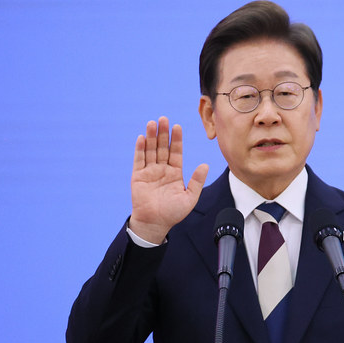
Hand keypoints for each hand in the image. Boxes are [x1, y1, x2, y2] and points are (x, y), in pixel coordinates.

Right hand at [128, 117, 208, 243]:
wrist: (155, 223)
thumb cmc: (173, 213)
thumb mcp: (190, 197)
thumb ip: (197, 181)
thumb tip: (205, 165)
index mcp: (175, 172)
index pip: (176, 152)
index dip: (176, 139)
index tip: (177, 127)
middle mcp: (162, 169)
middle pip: (162, 147)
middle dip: (163, 133)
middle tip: (163, 119)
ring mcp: (149, 171)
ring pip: (150, 150)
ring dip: (151, 137)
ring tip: (152, 123)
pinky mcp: (138, 176)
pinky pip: (139, 160)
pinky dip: (140, 149)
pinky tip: (141, 138)